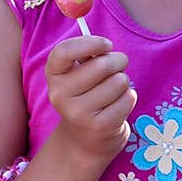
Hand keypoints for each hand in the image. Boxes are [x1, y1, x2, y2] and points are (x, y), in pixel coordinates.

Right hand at [45, 34, 136, 161]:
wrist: (85, 137)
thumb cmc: (87, 94)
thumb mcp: (78, 73)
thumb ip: (89, 56)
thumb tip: (106, 48)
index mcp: (53, 75)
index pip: (64, 51)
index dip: (91, 43)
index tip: (107, 45)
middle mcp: (60, 95)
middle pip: (101, 65)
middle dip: (118, 61)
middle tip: (119, 65)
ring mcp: (78, 113)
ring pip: (119, 81)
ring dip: (123, 82)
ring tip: (114, 90)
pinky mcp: (99, 126)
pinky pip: (128, 98)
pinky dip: (128, 97)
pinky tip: (117, 105)